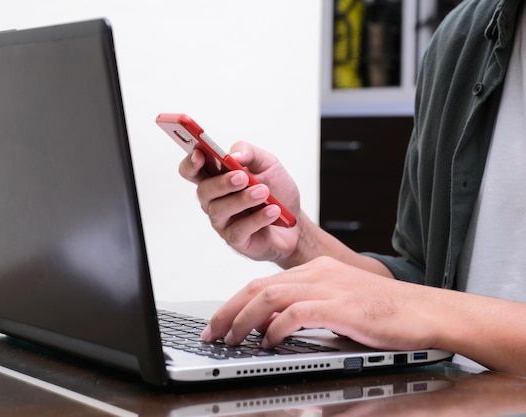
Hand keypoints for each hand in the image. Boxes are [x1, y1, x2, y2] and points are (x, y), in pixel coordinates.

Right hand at [178, 141, 305, 264]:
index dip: (191, 163)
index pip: (192, 171)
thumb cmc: (277, 191)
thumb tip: (232, 156)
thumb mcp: (267, 163)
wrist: (295, 223)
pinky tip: (273, 211)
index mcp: (217, 178)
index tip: (199, 154)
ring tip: (264, 192)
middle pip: (204, 190)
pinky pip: (240, 229)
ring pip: (220, 210)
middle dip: (222, 183)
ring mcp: (223, 221)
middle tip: (242, 177)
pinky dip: (258, 219)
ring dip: (243, 200)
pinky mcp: (235, 239)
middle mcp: (214, 200)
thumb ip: (249, 153)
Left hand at [201, 256, 440, 351]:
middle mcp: (318, 273)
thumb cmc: (385, 312)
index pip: (263, 283)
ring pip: (269, 297)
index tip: (218, 322)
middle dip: (229, 311)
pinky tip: (267, 343)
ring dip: (244, 320)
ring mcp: (329, 287)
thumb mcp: (338, 303)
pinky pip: (295, 313)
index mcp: (315, 270)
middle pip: (258, 287)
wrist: (428, 311)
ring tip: (231, 340)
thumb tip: (269, 325)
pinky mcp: (342, 306)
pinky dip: (275, 328)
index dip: (235, 303)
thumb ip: (305, 308)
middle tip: (212, 333)